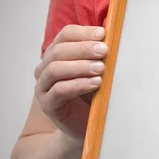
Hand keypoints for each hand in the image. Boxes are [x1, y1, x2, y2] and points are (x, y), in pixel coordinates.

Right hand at [34, 25, 107, 139]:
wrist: (85, 125)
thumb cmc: (92, 96)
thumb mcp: (97, 72)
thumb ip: (100, 56)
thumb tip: (115, 36)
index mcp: (56, 55)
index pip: (65, 36)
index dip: (83, 33)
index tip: (103, 34)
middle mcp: (44, 68)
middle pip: (59, 51)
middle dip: (83, 49)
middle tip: (104, 51)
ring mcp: (43, 87)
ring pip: (55, 69)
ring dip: (80, 66)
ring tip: (101, 68)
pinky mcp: (48, 104)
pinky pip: (59, 90)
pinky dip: (78, 84)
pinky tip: (96, 83)